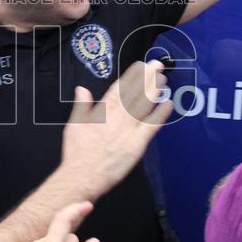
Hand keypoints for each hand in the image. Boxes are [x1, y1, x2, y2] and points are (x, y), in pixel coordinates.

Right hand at [58, 61, 172, 196]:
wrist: (82, 174)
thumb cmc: (77, 152)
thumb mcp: (74, 124)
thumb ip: (81, 105)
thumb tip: (81, 89)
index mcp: (102, 111)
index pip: (120, 88)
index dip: (132, 76)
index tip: (140, 66)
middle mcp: (117, 117)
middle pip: (135, 93)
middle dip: (147, 78)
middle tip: (157, 66)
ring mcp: (128, 129)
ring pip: (144, 105)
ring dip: (154, 91)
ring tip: (163, 80)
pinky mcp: (137, 144)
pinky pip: (152, 126)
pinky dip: (160, 114)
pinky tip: (168, 104)